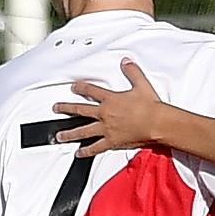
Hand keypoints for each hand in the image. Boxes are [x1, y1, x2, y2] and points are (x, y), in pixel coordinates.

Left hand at [52, 59, 168, 156]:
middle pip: (80, 110)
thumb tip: (126, 62)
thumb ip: (132, 72)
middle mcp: (105, 114)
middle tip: (57, 108)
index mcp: (111, 99)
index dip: (80, 87)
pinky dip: (86, 151)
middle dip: (66, 108)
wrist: (157, 123)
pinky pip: (96, 147)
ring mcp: (106, 128)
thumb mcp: (142, 85)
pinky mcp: (112, 141)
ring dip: (70, 133)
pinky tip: (79, 153)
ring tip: (60, 136)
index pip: (91, 90)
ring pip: (83, 131)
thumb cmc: (151, 107)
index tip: (74, 87)